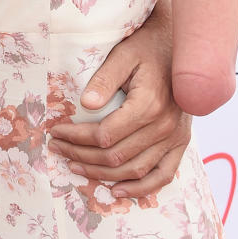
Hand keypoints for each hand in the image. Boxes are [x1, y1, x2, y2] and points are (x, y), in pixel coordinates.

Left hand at [48, 0, 190, 197]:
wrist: (182, 50)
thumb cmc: (147, 48)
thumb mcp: (123, 55)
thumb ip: (104, 79)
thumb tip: (85, 103)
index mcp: (149, 105)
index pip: (105, 135)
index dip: (76, 138)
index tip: (55, 132)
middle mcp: (165, 126)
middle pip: (116, 156)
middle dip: (81, 155)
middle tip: (58, 149)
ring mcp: (175, 138)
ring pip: (135, 170)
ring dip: (102, 174)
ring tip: (75, 167)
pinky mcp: (181, 143)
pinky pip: (163, 175)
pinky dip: (141, 189)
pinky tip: (118, 191)